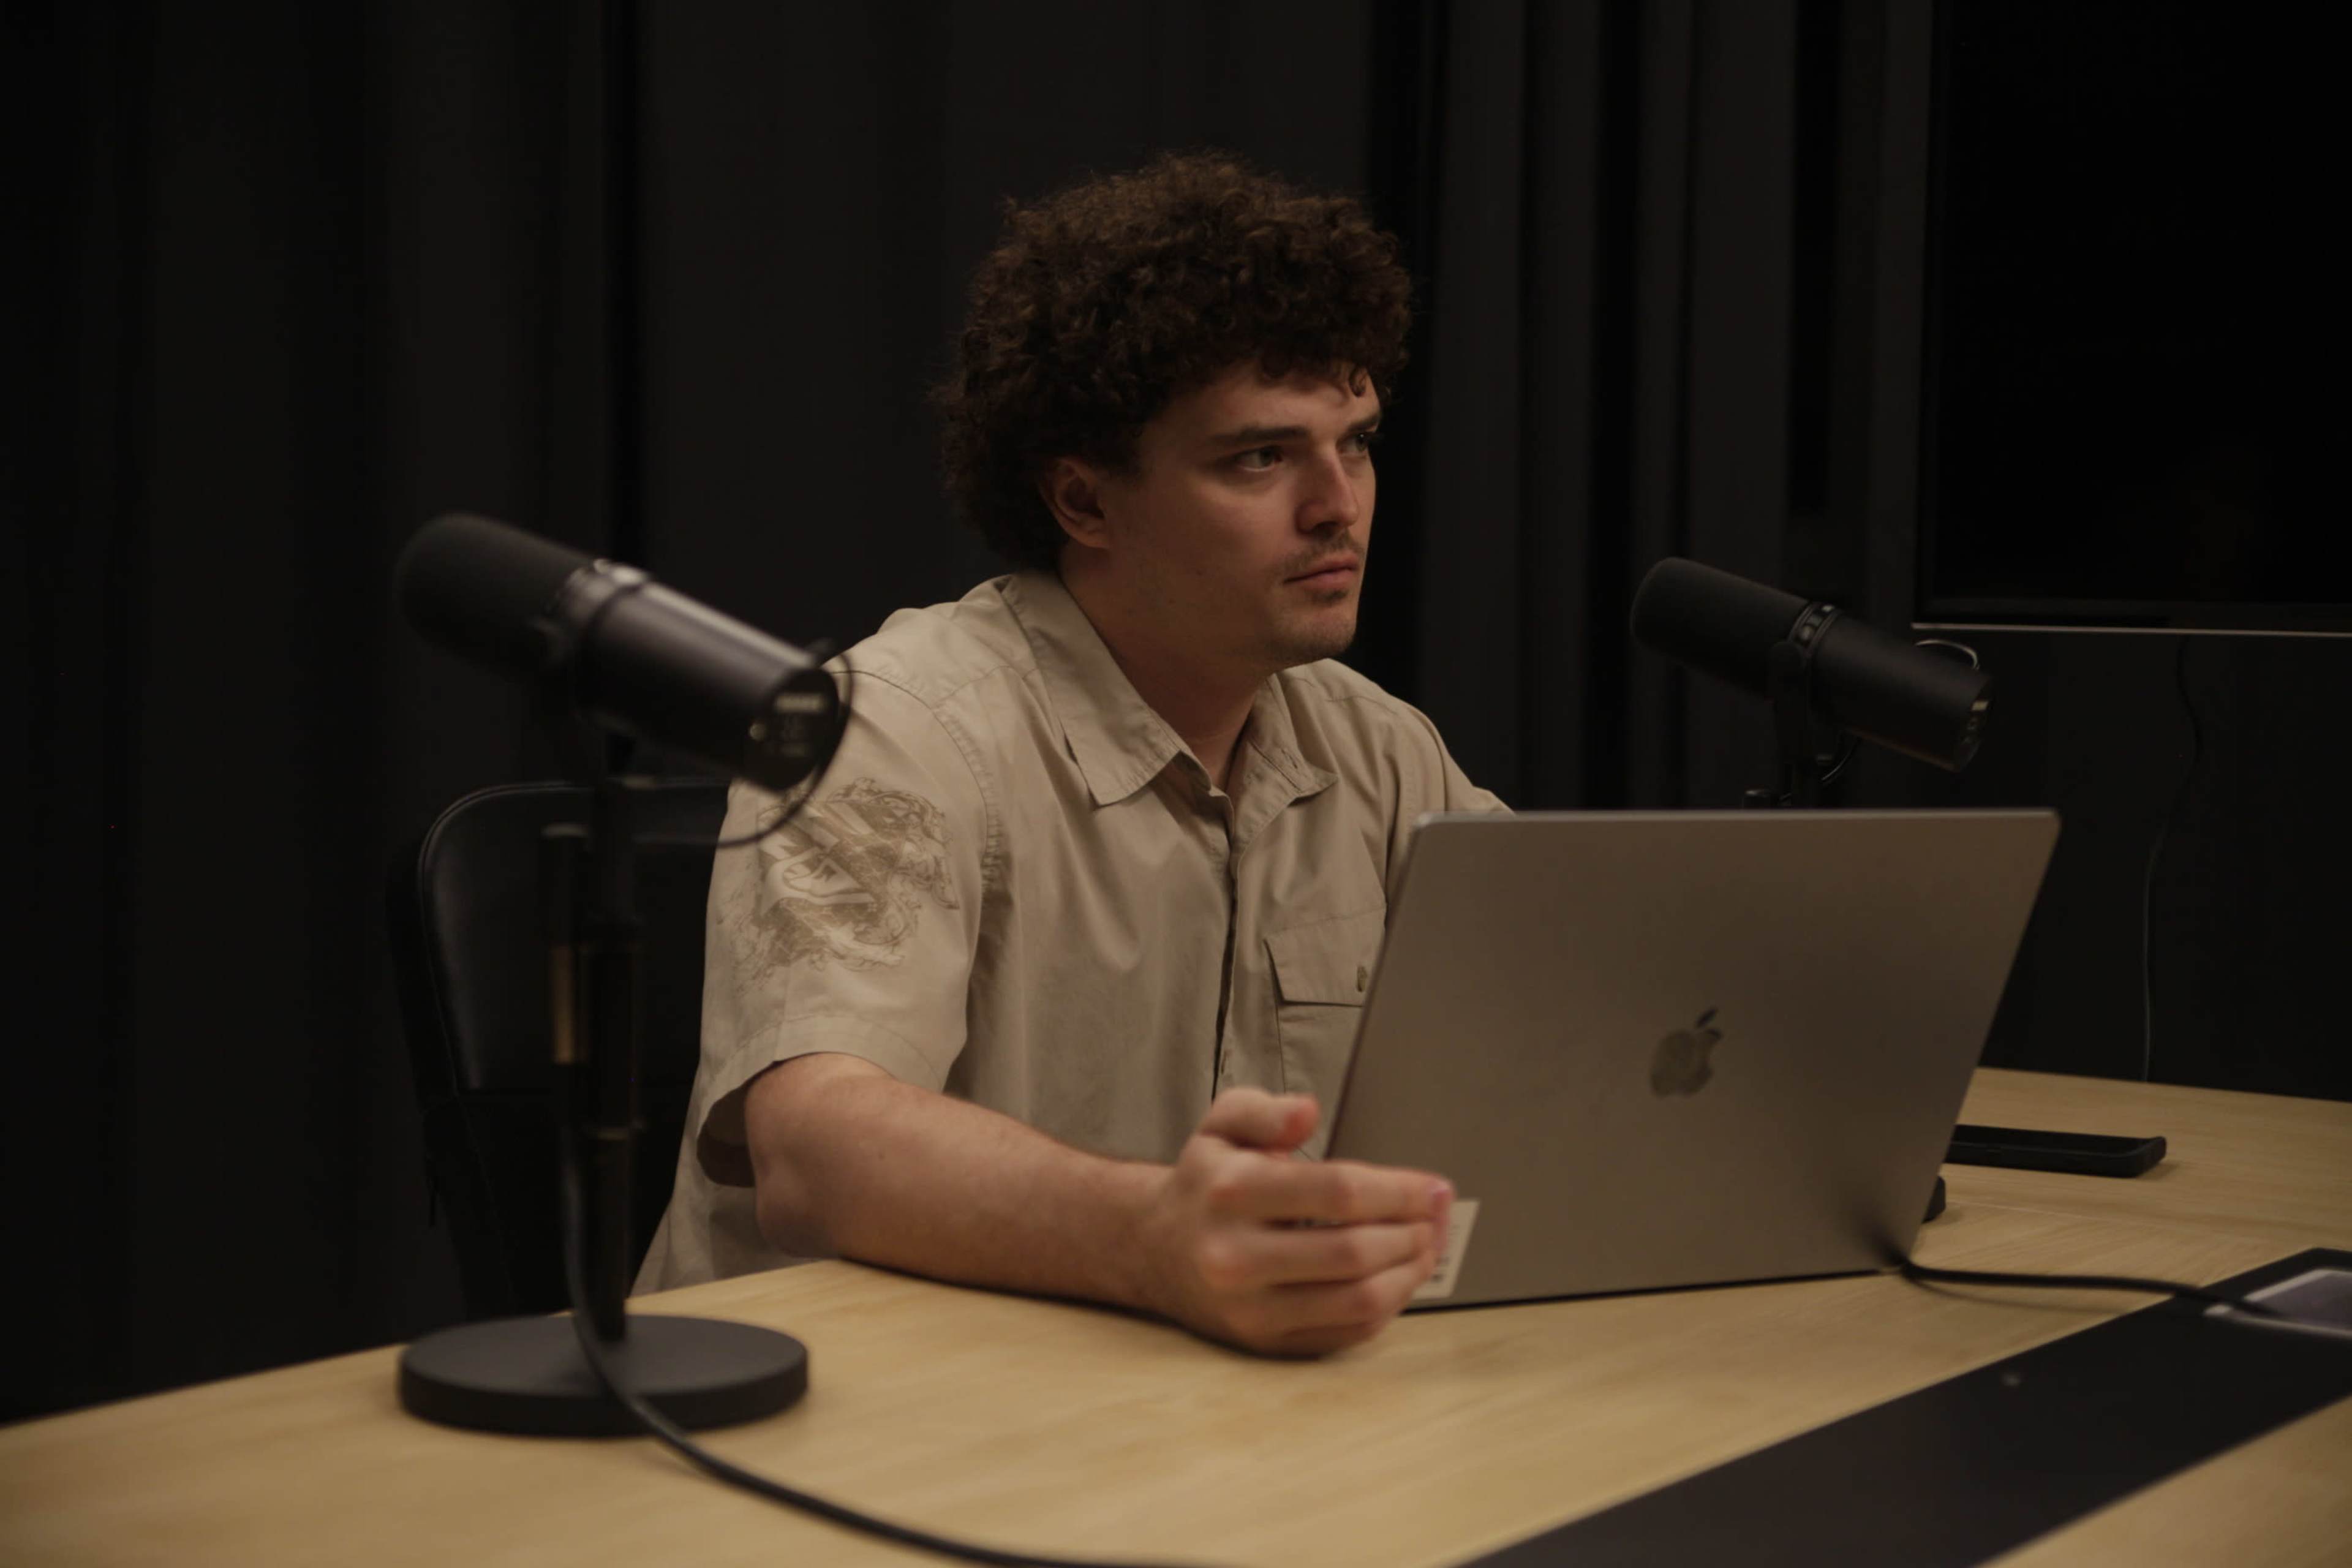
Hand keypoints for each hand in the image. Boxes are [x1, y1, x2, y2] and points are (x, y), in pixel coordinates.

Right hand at [1136, 1088, 1451, 1355]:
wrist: (1155, 1250)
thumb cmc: (1206, 1183)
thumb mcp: (1223, 1125)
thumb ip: (1265, 1111)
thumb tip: (1307, 1112)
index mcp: (1230, 1194)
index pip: (1336, 1193)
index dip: (1398, 1191)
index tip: (1434, 1187)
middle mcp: (1236, 1257)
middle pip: (1354, 1252)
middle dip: (1413, 1231)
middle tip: (1438, 1214)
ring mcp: (1251, 1309)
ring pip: (1358, 1301)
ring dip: (1409, 1272)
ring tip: (1428, 1243)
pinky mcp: (1266, 1343)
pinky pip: (1348, 1333)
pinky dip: (1389, 1305)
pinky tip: (1400, 1275)